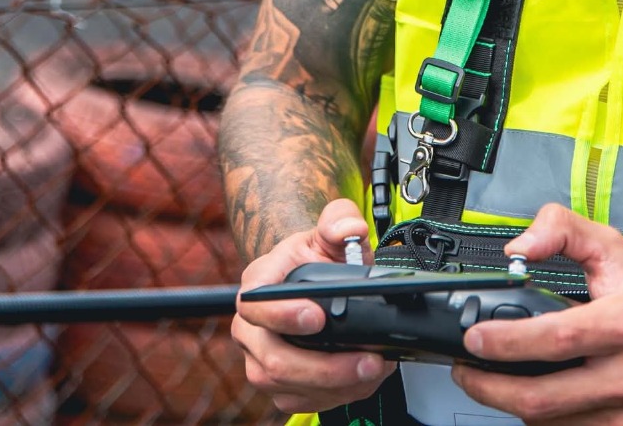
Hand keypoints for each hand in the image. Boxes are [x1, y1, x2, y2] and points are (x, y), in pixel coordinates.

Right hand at [229, 197, 392, 413]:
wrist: (313, 280)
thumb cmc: (317, 257)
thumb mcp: (331, 230)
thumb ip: (339, 219)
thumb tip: (348, 228)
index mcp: (257, 285)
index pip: (256, 304)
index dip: (283, 315)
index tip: (317, 318)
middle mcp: (250, 328)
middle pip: (273, 361)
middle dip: (325, 367)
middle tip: (367, 360)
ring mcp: (261, 360)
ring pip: (288, 388)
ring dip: (336, 386)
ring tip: (373, 369)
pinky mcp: (279, 385)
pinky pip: (302, 402)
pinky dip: (337, 396)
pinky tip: (361, 381)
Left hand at [452, 204, 622, 425]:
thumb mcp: (615, 248)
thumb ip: (562, 231)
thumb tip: (518, 249)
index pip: (556, 339)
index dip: (507, 342)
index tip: (476, 337)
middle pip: (542, 398)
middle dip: (490, 387)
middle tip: (467, 369)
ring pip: (550, 424)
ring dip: (510, 405)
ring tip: (492, 381)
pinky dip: (542, 421)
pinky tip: (530, 399)